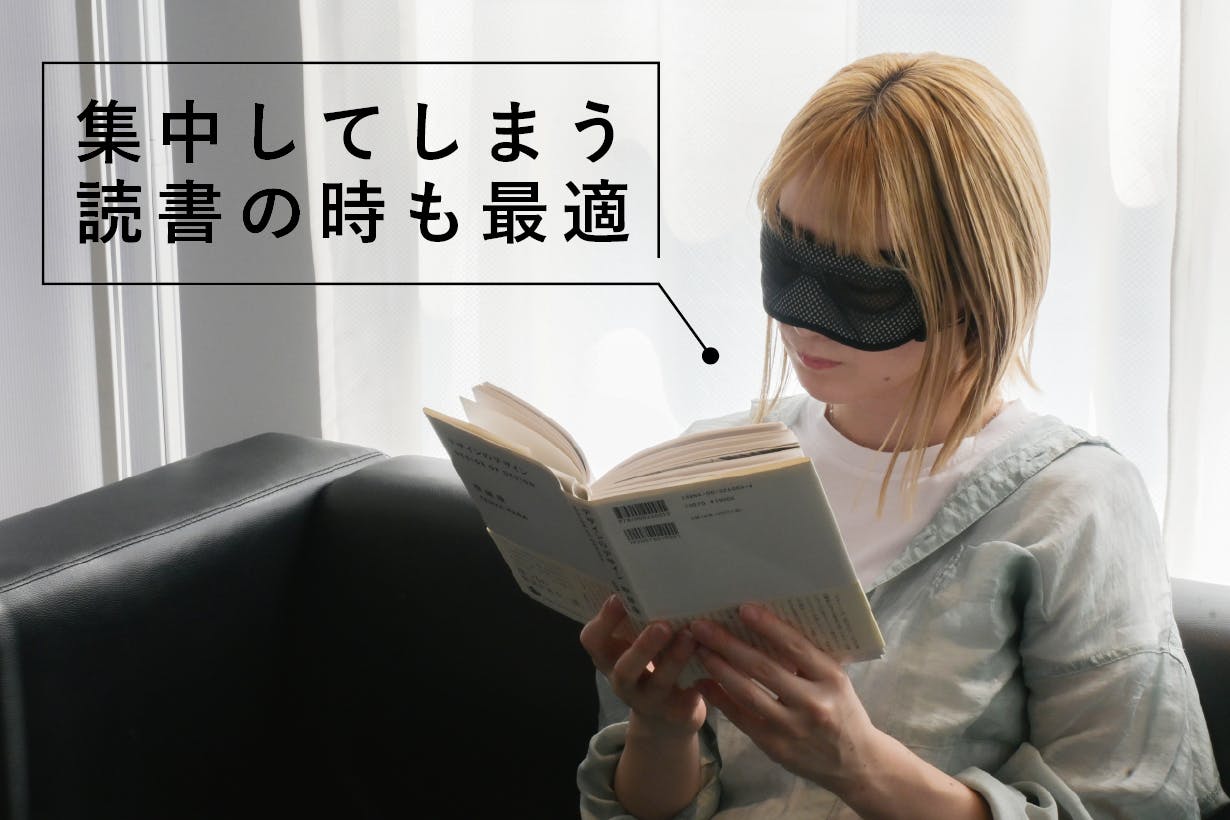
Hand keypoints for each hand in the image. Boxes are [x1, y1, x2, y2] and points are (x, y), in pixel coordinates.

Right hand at [580, 595, 705, 737]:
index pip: (593, 640)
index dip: (604, 620)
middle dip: (643, 647)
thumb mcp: (637, 646)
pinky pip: (686, 699)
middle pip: (625, 669)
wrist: (666, 719)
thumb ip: (640, 621)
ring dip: (674, 660)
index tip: (619, 597)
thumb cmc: (651, 666)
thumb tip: (657, 574)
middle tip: (661, 625)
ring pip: (659, 683)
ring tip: (690, 637)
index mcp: (610, 658)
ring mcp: (650, 701)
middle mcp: (624, 682)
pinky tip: (712, 660)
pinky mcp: (676, 714)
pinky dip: (700, 680)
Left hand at [689, 603, 884, 795]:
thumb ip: (808, 659)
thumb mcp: (835, 681)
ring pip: (747, 693)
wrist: (856, 763)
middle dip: (728, 645)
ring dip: (719, 669)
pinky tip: (705, 683)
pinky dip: (720, 698)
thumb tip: (766, 625)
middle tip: (702, 627)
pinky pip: (741, 717)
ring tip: (701, 651)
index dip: (768, 626)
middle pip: (763, 668)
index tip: (743, 609)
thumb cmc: (842, 711)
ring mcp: (792, 727)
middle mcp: (813, 703)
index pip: (796, 647)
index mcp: (832, 679)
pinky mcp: (775, 746)